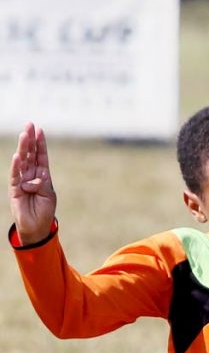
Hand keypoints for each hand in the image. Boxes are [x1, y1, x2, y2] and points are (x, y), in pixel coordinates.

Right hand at [9, 123, 56, 244]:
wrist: (36, 228)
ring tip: (24, 134)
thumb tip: (38, 174)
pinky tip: (17, 156)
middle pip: (30, 154)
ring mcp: (22, 181)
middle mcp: (30, 175)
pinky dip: (16, 166)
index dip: (40, 144)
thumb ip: (44, 183)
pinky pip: (15, 176)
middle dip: (30, 139)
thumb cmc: (44, 211)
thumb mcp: (48, 195)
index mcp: (41, 175)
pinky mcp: (15, 189)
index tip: (40, 130)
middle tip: (30, 124)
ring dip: (23, 148)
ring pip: (22, 161)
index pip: (40, 156)